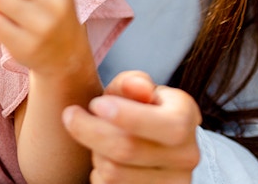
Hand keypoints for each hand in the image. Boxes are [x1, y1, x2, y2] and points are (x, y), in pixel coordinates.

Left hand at [62, 71, 201, 183]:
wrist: (146, 141)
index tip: (94, 104)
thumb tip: (138, 87)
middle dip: (90, 131)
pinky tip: (103, 161)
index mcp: (186, 118)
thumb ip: (131, 83)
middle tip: (71, 115)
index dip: (126, 115)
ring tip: (96, 141)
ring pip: (114, 173)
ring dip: (94, 154)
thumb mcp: (132, 89)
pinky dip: (98, 175)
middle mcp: (187, 155)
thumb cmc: (134, 108)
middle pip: (128, 150)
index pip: (166, 124)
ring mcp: (174, 183)